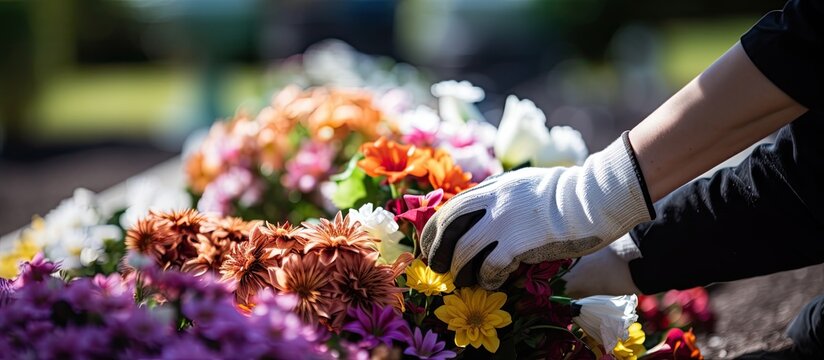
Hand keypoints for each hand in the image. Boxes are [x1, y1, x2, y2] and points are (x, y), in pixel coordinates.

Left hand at [420, 134, 653, 288]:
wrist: (594, 197)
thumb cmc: (566, 194)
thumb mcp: (524, 184)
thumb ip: (501, 195)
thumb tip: (481, 213)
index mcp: (493, 186)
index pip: (452, 206)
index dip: (435, 229)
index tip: (429, 245)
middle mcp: (493, 200)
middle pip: (448, 226)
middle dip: (437, 249)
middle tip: (437, 267)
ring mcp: (504, 221)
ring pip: (463, 250)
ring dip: (459, 270)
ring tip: (463, 281)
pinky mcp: (518, 243)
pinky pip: (490, 267)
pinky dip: (486, 279)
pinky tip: (492, 283)